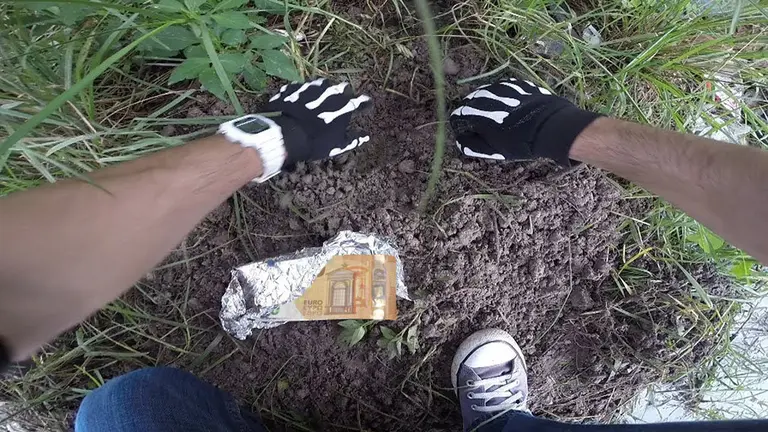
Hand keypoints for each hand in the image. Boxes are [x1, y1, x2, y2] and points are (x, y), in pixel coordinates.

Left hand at [266, 79, 370, 167]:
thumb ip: (354, 139)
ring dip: (325, 91)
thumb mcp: (337, 146)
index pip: (363, 101)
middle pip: (345, 88)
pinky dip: (305, 93)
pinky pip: (304, 87)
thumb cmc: (315, 142)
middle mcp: (331, 91)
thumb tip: (366, 136)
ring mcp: (312, 86)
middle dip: (345, 94)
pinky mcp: (296, 86)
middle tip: (342, 103)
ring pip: (324, 84)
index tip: (365, 107)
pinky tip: (302, 101)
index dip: (365, 104)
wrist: (284, 134)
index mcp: (346, 105)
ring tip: (320, 101)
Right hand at [449, 78, 599, 165]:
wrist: (551, 126)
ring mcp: (502, 86)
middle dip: (471, 113)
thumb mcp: (494, 150)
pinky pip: (503, 88)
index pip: (458, 116)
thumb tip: (460, 141)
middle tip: (480, 126)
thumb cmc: (520, 142)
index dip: (460, 126)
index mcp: (477, 112)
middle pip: (470, 102)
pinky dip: (502, 97)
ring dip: (486, 103)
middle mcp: (486, 95)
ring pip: (486, 93)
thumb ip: (473, 145)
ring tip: (496, 116)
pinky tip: (510, 106)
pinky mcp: (517, 83)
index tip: (466, 133)